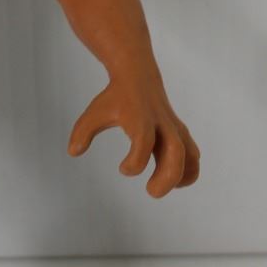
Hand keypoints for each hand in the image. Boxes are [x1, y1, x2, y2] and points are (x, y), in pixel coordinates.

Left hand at [67, 78, 199, 197]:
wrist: (138, 75)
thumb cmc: (115, 98)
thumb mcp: (94, 112)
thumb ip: (82, 131)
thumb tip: (73, 152)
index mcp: (140, 118)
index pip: (144, 142)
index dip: (135, 162)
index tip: (122, 169)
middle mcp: (161, 123)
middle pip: (175, 151)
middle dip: (167, 176)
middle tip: (151, 191)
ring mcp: (174, 127)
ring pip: (189, 154)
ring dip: (180, 177)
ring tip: (161, 188)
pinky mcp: (180, 132)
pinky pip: (193, 154)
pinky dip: (189, 171)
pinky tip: (174, 182)